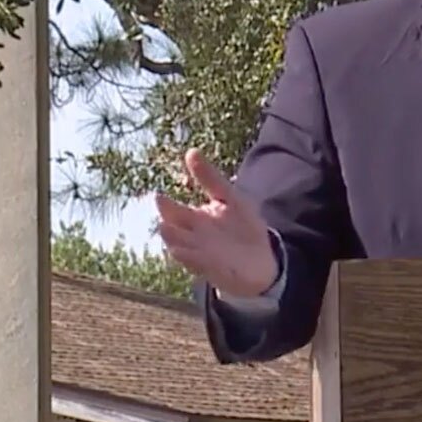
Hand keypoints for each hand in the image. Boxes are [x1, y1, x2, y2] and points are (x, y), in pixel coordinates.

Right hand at [155, 148, 278, 297]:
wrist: (263, 258)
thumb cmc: (242, 226)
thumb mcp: (230, 198)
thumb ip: (210, 178)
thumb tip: (191, 151)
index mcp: (194, 219)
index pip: (171, 210)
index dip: (164, 203)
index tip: (158, 195)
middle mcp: (192, 237)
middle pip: (171, 230)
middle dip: (167, 224)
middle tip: (162, 219)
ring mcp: (201, 255)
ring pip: (180, 248)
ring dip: (175, 242)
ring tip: (167, 230)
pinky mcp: (213, 270)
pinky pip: (198, 265)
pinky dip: (193, 259)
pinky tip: (186, 252)